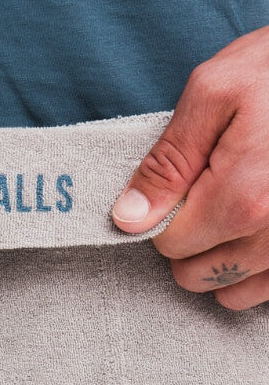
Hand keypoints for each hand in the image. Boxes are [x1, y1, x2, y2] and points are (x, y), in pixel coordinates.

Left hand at [111, 24, 268, 310]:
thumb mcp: (215, 93)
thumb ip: (167, 161)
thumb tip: (129, 218)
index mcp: (245, 198)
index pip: (169, 243)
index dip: (165, 211)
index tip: (184, 181)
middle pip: (196, 273)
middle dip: (191, 237)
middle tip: (210, 189)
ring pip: (232, 290)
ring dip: (222, 257)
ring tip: (238, 206)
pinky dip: (255, 269)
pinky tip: (256, 229)